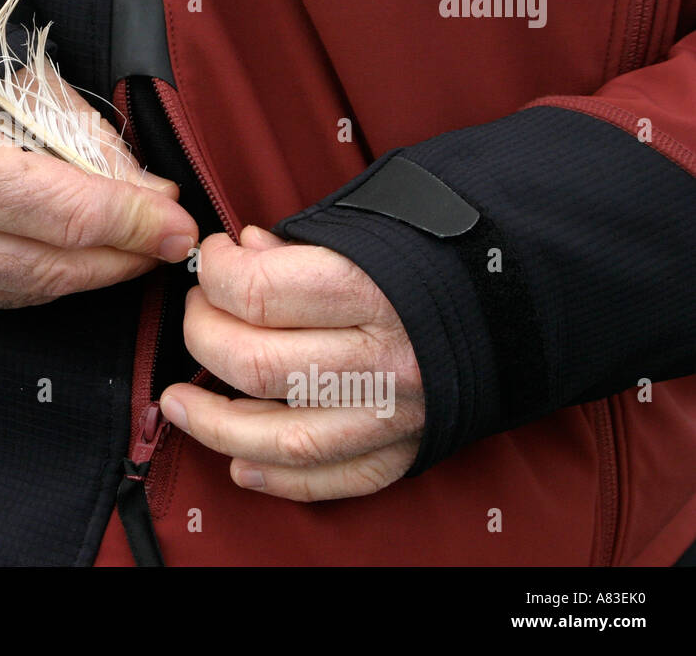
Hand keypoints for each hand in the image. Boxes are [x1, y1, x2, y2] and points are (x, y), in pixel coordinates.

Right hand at [0, 100, 197, 308]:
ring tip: (132, 248)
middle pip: (58, 264)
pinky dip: (49, 280)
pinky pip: (4, 296)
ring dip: (95, 272)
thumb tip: (152, 196)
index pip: (70, 215)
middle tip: (169, 241)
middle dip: (126, 254)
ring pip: (35, 290)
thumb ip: (87, 144)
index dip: (136, 224)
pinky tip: (76, 259)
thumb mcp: (17, 92)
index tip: (181, 225)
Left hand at [160, 227, 422, 500]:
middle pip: (258, 364)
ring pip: (282, 438)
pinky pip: (329, 480)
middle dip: (202, 339)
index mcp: (374, 288)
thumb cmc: (443, 256)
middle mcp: (383, 357)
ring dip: (215, 426)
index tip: (210, 261)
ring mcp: (394, 414)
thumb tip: (244, 250)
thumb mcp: (375, 226)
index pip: (259, 292)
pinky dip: (276, 479)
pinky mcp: (404, 451)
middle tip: (194, 318)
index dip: (214, 274)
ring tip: (179, 403)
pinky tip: (239, 463)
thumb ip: (301, 243)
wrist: (529, 302)